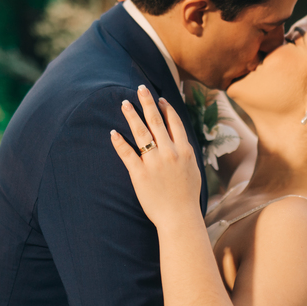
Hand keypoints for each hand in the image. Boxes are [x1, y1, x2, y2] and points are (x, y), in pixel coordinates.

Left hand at [110, 84, 201, 229]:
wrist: (180, 217)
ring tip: (124, 103)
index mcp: (184, 150)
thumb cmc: (187, 197)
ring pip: (141, 133)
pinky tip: (113, 132)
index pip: (174, 123)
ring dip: (132, 116)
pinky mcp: (140, 174)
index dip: (166, 109)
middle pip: (156, 121)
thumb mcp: (193, 171)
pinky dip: (120, 142)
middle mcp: (169, 152)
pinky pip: (128, 153)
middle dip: (148, 103)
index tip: (159, 98)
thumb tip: (182, 143)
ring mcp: (154, 162)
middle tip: (140, 88)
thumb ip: (186, 154)